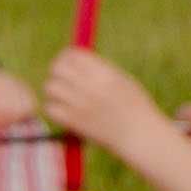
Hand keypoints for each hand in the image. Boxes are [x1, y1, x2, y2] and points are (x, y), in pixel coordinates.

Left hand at [38, 46, 167, 159]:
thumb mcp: (123, 80)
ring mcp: (80, 105)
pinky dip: (54, 108)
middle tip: (61, 77)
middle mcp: (91, 86)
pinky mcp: (73, 122)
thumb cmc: (135, 106)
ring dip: (55, 90)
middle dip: (57, 70)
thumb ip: (100, 69)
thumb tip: (76, 59)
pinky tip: (65, 110)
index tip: (67, 61)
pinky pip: (50, 108)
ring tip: (66, 96)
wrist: (140, 135)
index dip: (67, 56)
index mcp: (105, 73)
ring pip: (50, 87)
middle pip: (58, 68)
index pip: (74, 55)